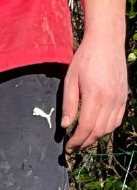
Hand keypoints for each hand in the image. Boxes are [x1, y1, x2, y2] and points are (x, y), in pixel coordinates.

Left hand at [61, 0, 128, 150]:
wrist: (107, 42)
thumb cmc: (85, 59)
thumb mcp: (70, 80)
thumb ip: (68, 104)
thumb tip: (66, 126)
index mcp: (95, 96)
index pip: (86, 127)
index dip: (76, 141)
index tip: (67, 147)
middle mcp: (110, 99)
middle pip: (98, 131)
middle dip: (84, 143)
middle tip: (72, 147)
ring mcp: (120, 98)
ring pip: (109, 127)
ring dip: (95, 138)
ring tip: (83, 140)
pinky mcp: (124, 95)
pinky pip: (117, 119)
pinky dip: (107, 128)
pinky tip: (97, 129)